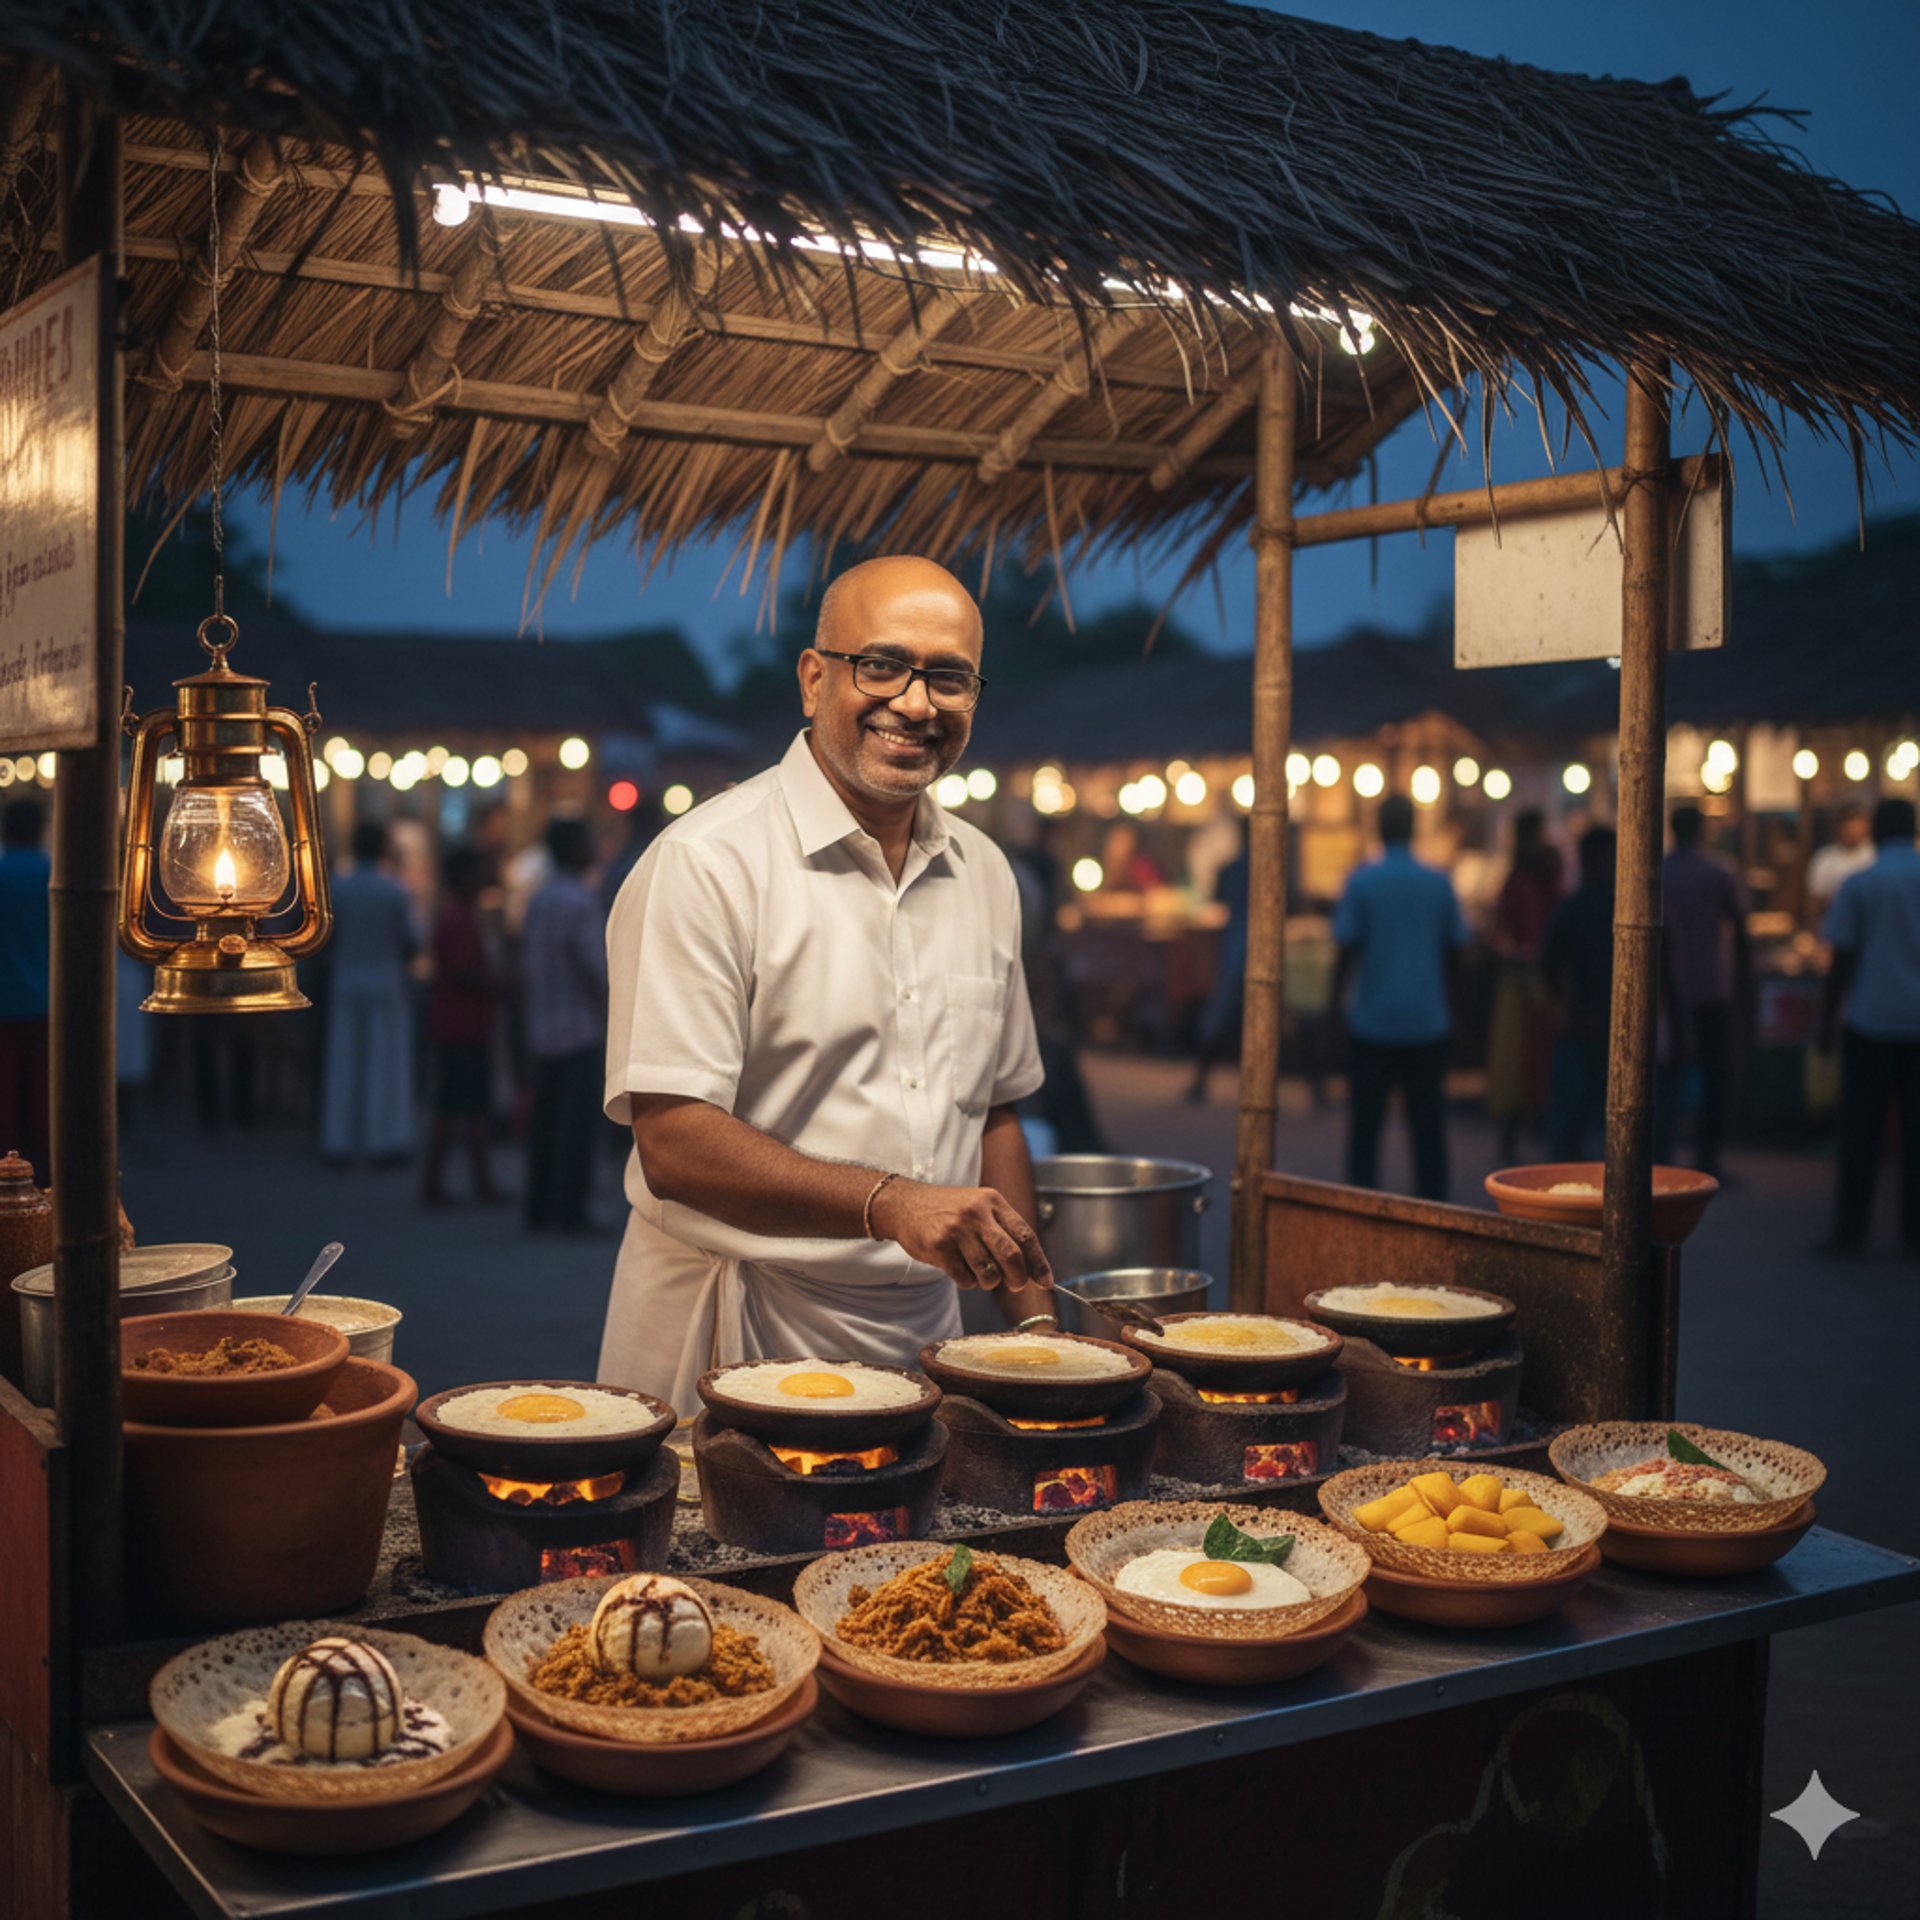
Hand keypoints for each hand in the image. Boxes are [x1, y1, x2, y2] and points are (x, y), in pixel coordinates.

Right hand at [869, 1180, 1052, 1292]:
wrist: (905, 1204)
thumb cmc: (949, 1211)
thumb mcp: (979, 1207)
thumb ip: (1005, 1231)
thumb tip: (1033, 1269)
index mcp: (992, 1201)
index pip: (1025, 1235)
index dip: (1039, 1262)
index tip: (1047, 1282)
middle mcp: (976, 1213)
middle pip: (1011, 1255)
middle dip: (1018, 1278)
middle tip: (1016, 1284)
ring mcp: (957, 1230)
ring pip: (989, 1271)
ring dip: (990, 1282)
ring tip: (982, 1273)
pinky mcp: (939, 1247)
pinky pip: (965, 1278)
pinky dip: (968, 1281)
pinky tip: (960, 1268)